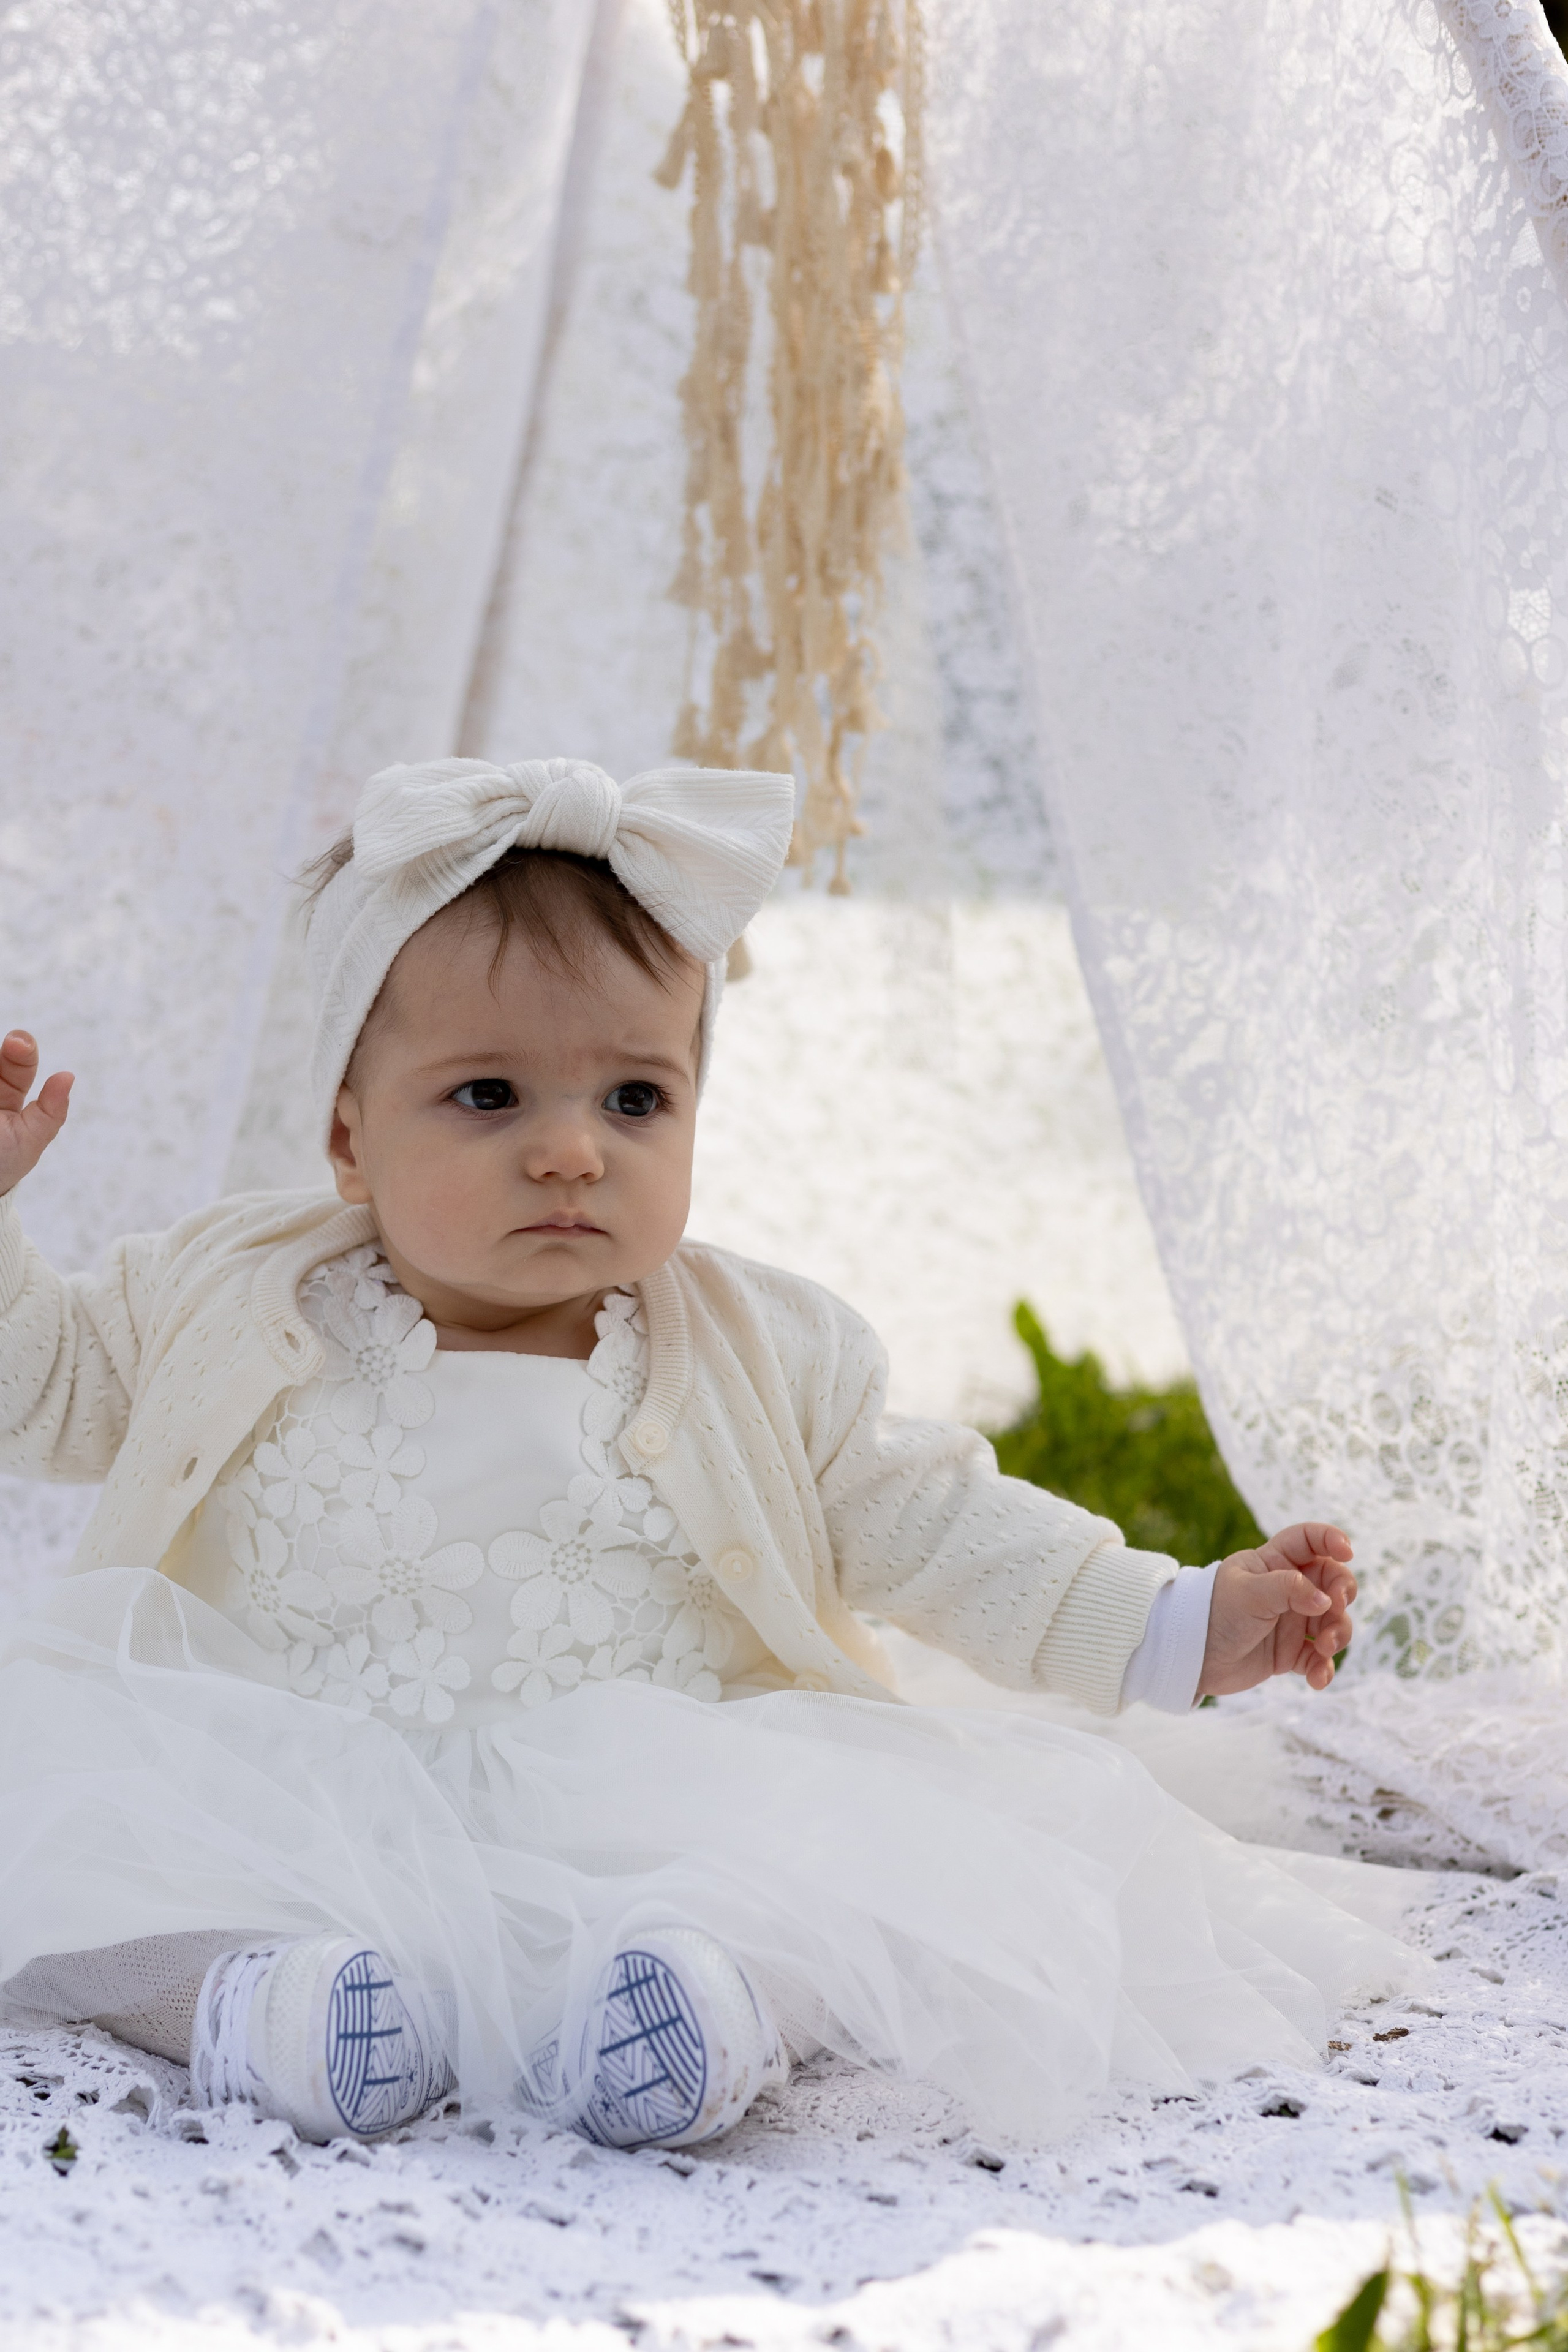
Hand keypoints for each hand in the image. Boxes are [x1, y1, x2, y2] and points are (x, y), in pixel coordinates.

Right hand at [0, 1031, 71, 1195]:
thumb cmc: (2, 1164)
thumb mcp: (29, 1141)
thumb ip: (50, 1111)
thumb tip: (67, 1076)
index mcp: (8, 1094)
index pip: (18, 1063)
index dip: (22, 1050)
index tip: (18, 1044)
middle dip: (9, 1046)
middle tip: (13, 1043)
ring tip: (6, 1063)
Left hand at [1198, 1522, 1355, 1697]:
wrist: (1190, 1656)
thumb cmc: (1214, 1612)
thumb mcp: (1249, 1593)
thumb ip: (1289, 1589)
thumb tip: (1326, 1601)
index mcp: (1274, 1562)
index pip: (1308, 1540)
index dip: (1330, 1539)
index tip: (1347, 1552)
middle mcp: (1288, 1589)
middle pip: (1332, 1582)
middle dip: (1342, 1593)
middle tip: (1335, 1607)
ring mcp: (1291, 1621)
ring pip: (1333, 1622)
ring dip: (1338, 1634)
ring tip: (1325, 1648)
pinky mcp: (1290, 1653)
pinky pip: (1319, 1659)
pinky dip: (1323, 1668)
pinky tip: (1317, 1679)